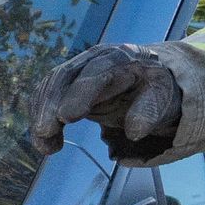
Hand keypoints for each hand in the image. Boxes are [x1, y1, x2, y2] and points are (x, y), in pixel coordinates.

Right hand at [29, 43, 183, 161]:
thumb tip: (134, 133)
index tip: (67, 117)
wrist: (150, 75)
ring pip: (50, 87)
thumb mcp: (163, 97)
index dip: (79, 94)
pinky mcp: (66, 84)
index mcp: (120, 58)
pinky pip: (47, 97)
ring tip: (46, 146)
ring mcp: (77, 69)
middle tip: (45, 133)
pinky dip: (42, 118)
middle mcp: (93, 59)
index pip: (95, 73)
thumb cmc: (157, 87)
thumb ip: (150, 111)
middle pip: (64, 77)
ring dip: (42, 115)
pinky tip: (45, 141)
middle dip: (50, 105)